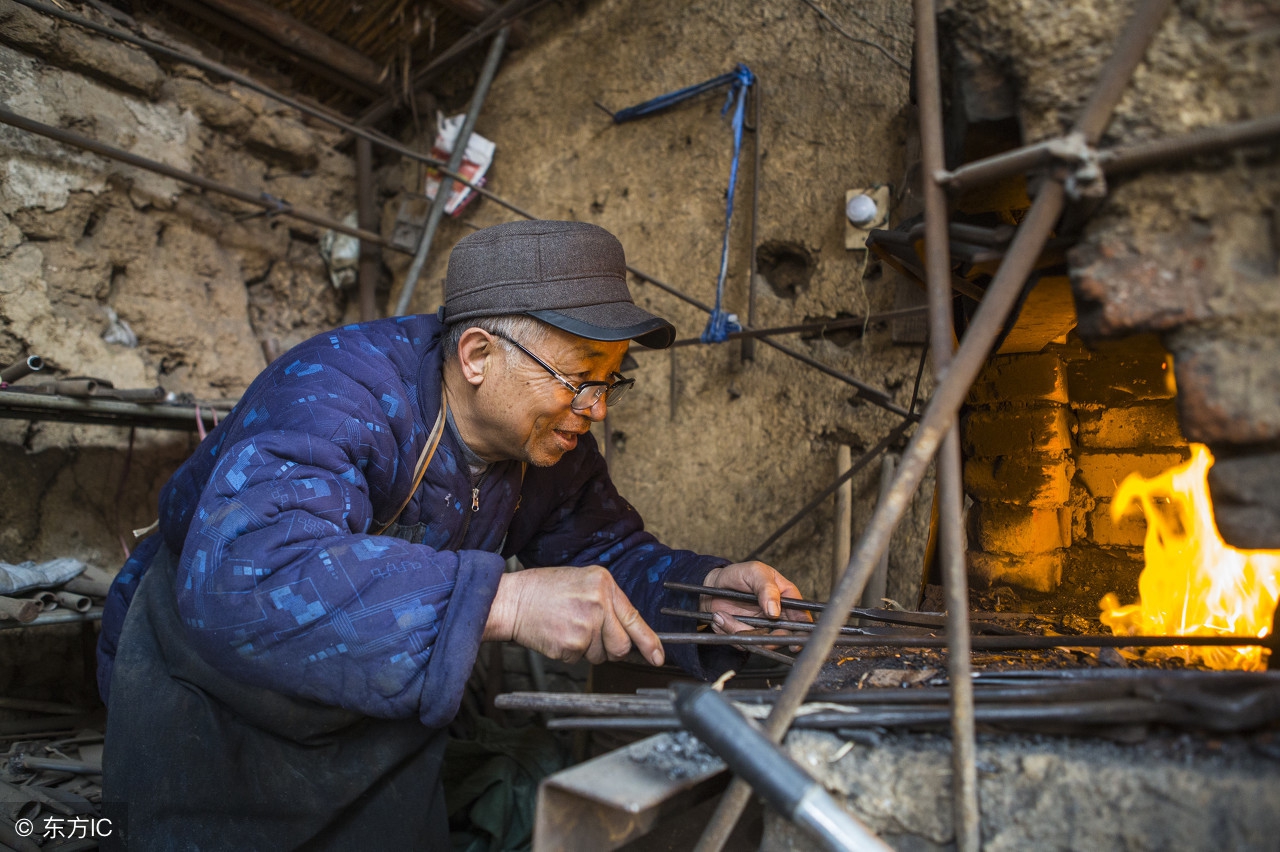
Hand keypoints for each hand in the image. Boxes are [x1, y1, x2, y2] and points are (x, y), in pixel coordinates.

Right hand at [483, 566, 664, 666]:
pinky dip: (570, 652)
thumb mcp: (582, 582)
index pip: (635, 618)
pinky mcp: (571, 644)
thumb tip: (627, 631)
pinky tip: (558, 634)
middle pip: (621, 645)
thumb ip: (607, 602)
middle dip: (611, 649)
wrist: (513, 600)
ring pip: (600, 655)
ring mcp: (586, 625)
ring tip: (567, 627)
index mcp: (604, 584)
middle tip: (591, 637)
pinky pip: (580, 659)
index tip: (659, 657)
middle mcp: (599, 603)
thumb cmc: (544, 590)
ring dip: (587, 649)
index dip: (650, 642)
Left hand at [699, 561, 810, 640]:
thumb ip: (767, 588)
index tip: (795, 642)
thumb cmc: (739, 574)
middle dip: (768, 638)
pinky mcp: (748, 634)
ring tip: (722, 615)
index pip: (802, 617)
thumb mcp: (755, 572)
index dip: (803, 631)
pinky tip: (721, 617)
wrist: (713, 585)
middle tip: (750, 631)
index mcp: (787, 597)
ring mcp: (763, 626)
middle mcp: (778, 615)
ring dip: (739, 630)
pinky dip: (729, 632)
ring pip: (760, 642)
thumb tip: (775, 611)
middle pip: (784, 636)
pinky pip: (743, 643)